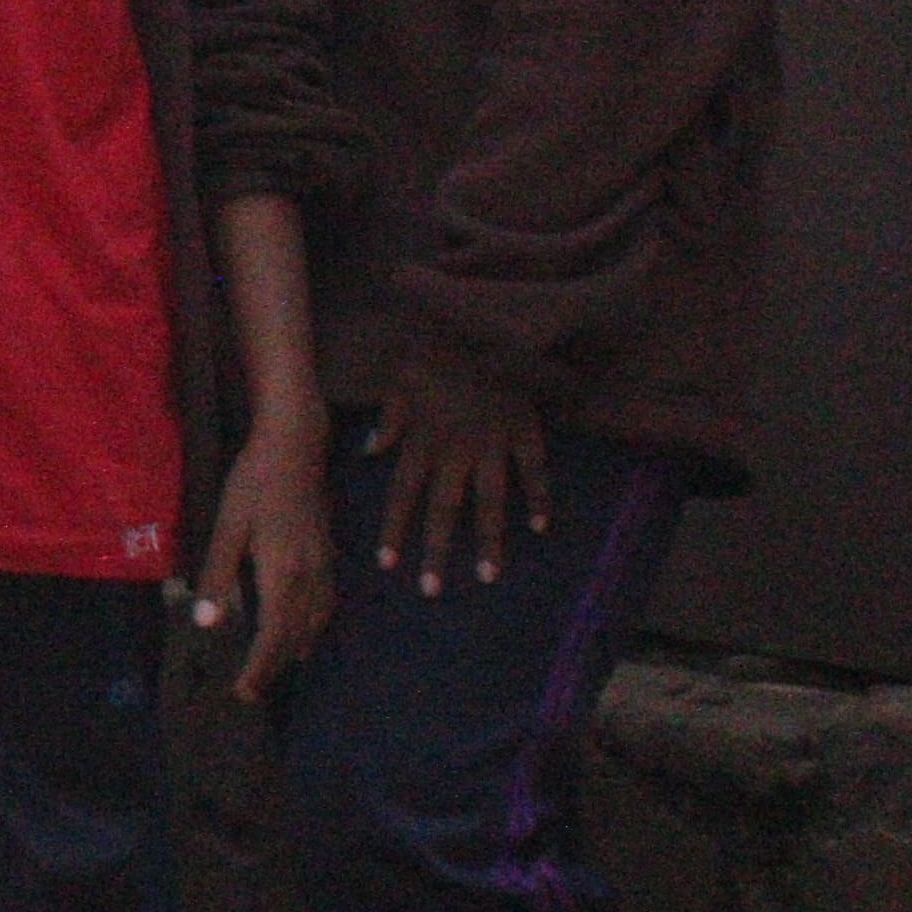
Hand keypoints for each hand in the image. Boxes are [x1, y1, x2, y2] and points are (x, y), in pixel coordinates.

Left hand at [191, 401, 334, 698]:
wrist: (296, 445)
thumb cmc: (254, 482)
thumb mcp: (227, 527)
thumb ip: (218, 575)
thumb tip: (207, 623)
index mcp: (283, 574)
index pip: (273, 636)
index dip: (260, 667)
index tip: (243, 692)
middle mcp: (310, 577)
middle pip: (296, 636)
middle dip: (275, 666)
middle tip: (252, 692)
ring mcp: (324, 565)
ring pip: (315, 622)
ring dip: (295, 649)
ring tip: (275, 669)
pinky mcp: (327, 554)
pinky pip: (325, 604)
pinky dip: (312, 626)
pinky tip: (303, 628)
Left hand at [375, 359, 552, 595]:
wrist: (479, 321)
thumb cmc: (434, 346)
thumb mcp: (400, 378)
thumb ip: (388, 419)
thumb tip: (370, 450)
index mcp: (422, 439)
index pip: (402, 494)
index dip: (394, 529)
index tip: (387, 564)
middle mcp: (455, 450)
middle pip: (444, 509)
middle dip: (437, 551)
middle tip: (432, 590)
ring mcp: (493, 444)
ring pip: (490, 501)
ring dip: (489, 541)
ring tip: (488, 576)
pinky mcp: (524, 431)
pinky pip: (534, 471)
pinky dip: (539, 498)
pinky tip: (541, 526)